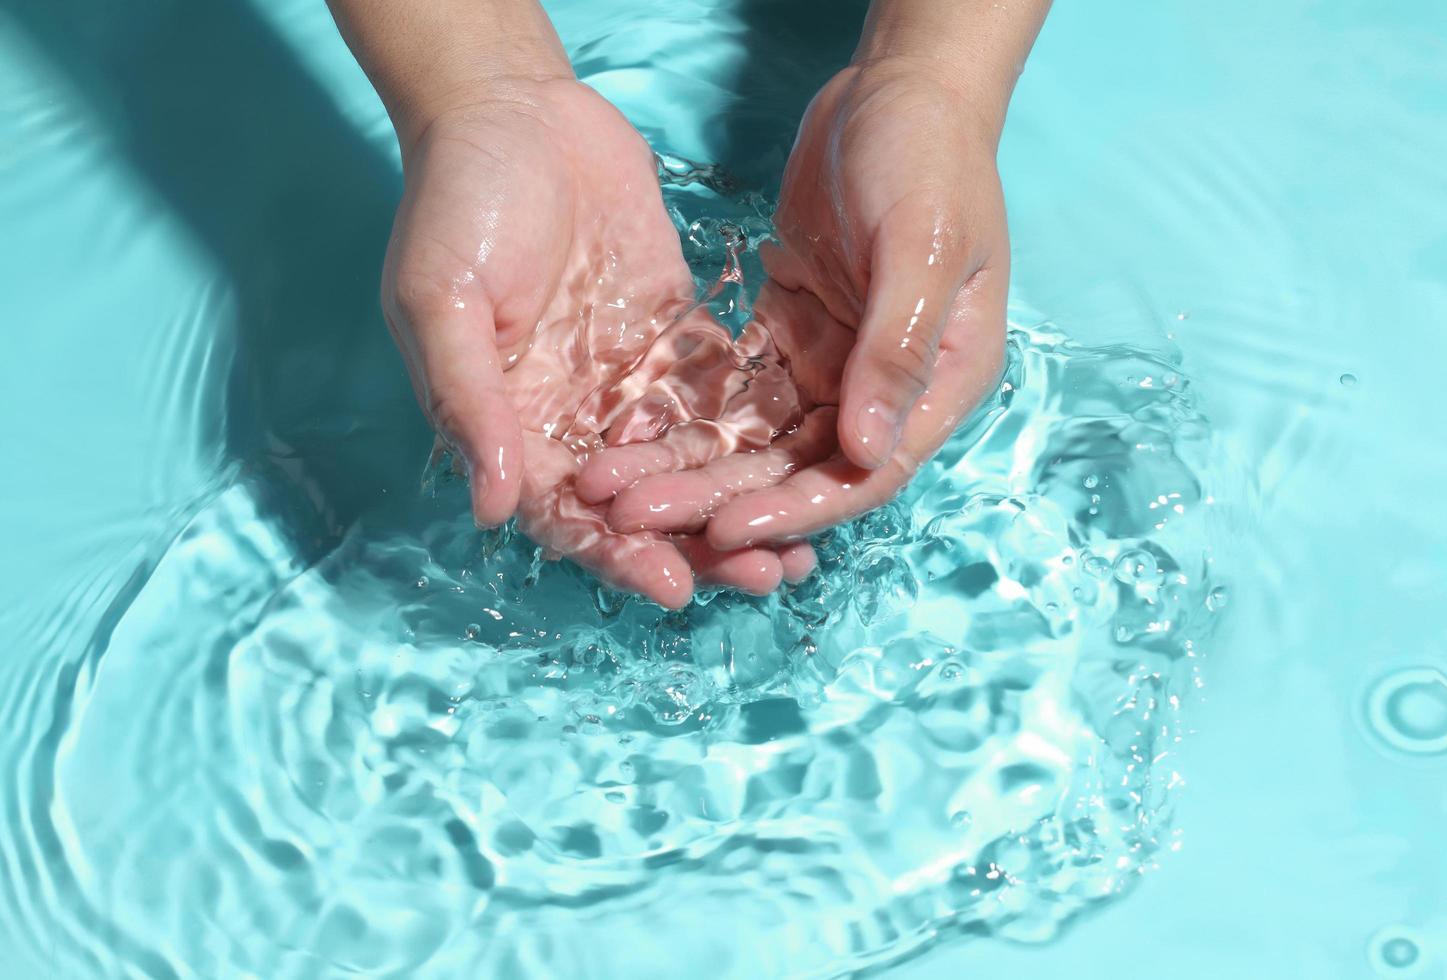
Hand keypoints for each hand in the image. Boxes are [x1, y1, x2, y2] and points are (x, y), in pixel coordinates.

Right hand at [385, 77, 812, 604]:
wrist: (512, 108)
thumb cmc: (455, 200)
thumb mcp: (441, 299)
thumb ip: (468, 400)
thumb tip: (495, 507)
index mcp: (512, 421)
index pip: (567, 512)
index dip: (617, 555)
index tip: (675, 586)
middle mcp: (573, 415)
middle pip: (642, 503)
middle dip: (701, 543)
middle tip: (765, 576)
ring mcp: (627, 378)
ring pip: (688, 462)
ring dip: (739, 503)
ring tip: (800, 543)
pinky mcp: (673, 336)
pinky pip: (719, 396)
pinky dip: (757, 435)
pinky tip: (809, 463)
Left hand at [597, 60, 1010, 547]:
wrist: (896, 87)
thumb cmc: (931, 158)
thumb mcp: (924, 246)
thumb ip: (897, 349)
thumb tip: (867, 449)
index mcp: (941, 383)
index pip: (865, 472)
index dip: (796, 509)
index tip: (724, 527)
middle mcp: (887, 389)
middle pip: (799, 468)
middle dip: (718, 496)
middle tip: (637, 515)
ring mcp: (837, 365)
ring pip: (759, 440)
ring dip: (692, 466)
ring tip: (617, 488)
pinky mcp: (791, 336)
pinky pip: (735, 393)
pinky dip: (689, 416)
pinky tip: (632, 435)